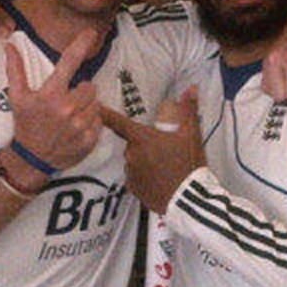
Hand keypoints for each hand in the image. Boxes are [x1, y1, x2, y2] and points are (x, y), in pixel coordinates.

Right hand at [3, 30, 102, 184]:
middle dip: (81, 91)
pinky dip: (91, 122)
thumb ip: (16, 70)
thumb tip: (9, 45)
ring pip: (96, 103)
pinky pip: (99, 120)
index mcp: (51, 95)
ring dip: (87, 107)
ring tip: (71, 116)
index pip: (69, 62)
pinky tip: (76, 128)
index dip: (81, 44)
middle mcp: (67, 109)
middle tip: (66, 102)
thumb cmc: (25, 124)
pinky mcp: (89, 139)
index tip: (91, 32)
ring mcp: (80, 125)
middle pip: (90, 86)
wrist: (31, 159)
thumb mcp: (17, 97)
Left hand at [101, 90, 203, 213]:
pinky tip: (159, 180)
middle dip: (144, 144)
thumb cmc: (189, 164)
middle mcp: (131, 154)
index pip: (118, 122)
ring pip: (134, 160)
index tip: (95, 107)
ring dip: (144, 160)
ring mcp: (131, 173)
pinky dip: (144, 177)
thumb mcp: (192, 134)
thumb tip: (191, 87)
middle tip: (164, 150)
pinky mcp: (133, 188)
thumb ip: (189, 109)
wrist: (188, 199)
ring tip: (164, 167)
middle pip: (133, 143)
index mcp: (142, 138)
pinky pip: (135, 177)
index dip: (105, 114)